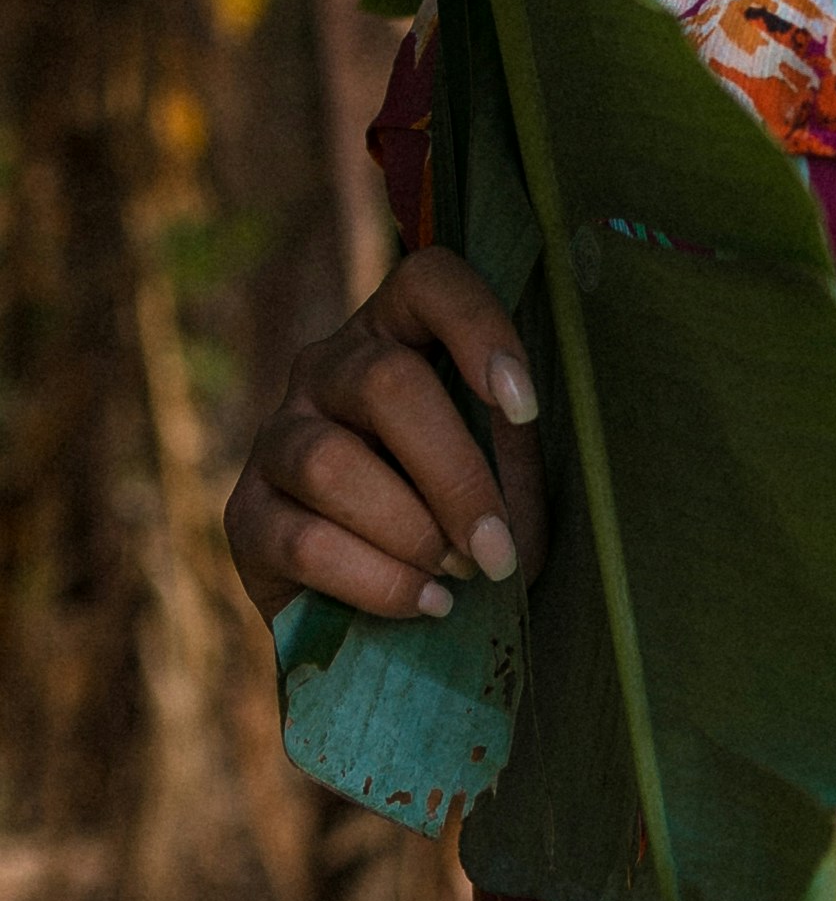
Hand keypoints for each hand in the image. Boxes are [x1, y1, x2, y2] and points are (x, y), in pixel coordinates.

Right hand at [225, 247, 547, 626]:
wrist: (389, 620)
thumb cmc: (463, 522)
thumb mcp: (505, 478)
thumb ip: (513, 457)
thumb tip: (515, 478)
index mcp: (397, 333)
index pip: (426, 280)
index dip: (477, 326)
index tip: (525, 404)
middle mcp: (326, 369)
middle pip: (385, 383)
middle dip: (455, 474)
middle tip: (498, 549)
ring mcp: (277, 437)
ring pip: (332, 464)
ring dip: (412, 531)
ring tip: (458, 576)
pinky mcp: (244, 515)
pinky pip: (304, 541)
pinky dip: (378, 581)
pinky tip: (425, 604)